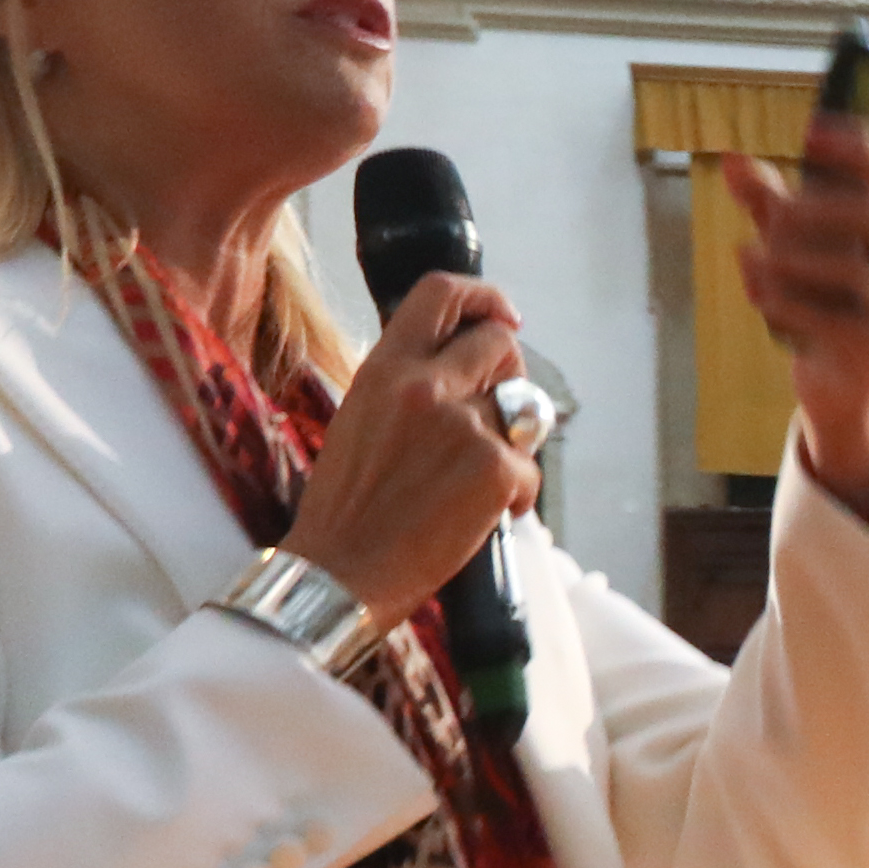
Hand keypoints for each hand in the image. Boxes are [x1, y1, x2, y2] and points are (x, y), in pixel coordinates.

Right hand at [276, 267, 547, 627]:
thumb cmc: (346, 511)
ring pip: (523, 410)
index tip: (505, 318)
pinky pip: (530, 469)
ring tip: (479, 482)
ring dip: (514, 443)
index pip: (441, 293)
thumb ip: (408, 388)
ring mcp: (463, 425)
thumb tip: (462, 373)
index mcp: (384, 368)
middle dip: (511, 376)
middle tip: (498, 418)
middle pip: (500, 344)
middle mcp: (424, 385)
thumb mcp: (361, 420)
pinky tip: (485, 519)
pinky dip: (518, 497)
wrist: (338, 574)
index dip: (484, 297)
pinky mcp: (494, 468)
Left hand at [728, 105, 868, 499]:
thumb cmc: (816, 303)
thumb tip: (732, 160)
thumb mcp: (788, 248)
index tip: (809, 136)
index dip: (860, 144)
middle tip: (770, 220)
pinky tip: (759, 296)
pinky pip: (838, 321)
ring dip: (794, 260)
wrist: (838, 382)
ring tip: (755, 258)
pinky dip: (789, 305)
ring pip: (857, 269)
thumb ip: (766, 205)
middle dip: (813, 210)